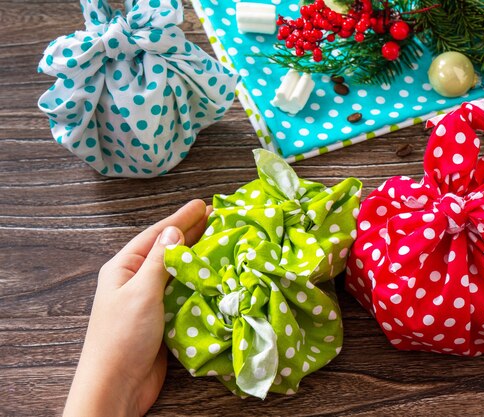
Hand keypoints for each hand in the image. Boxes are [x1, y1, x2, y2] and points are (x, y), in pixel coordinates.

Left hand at [64, 200, 211, 416]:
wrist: (117, 386)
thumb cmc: (122, 338)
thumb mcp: (141, 292)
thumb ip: (159, 261)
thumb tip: (173, 231)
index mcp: (124, 268)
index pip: (157, 235)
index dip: (181, 218)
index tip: (202, 204)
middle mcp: (137, 280)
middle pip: (168, 249)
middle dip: (192, 232)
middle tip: (217, 217)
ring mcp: (150, 300)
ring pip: (178, 270)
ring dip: (197, 256)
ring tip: (220, 239)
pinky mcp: (164, 318)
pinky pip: (183, 292)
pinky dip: (198, 281)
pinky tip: (214, 274)